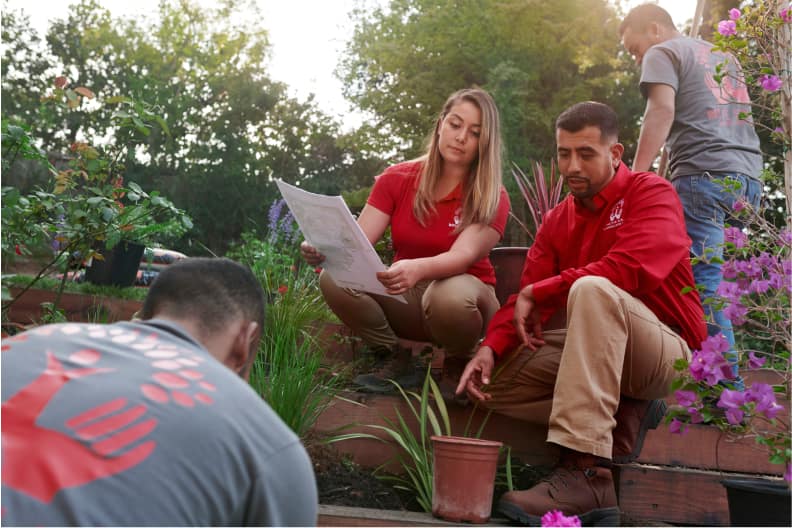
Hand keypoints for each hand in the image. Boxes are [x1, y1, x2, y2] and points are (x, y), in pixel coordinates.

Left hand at [1, 352, 155, 501]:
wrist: (8, 455)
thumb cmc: (14, 424)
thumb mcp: (33, 395)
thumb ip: (48, 377)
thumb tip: (52, 352)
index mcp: (58, 428)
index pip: (90, 415)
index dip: (108, 406)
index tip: (125, 395)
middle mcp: (71, 444)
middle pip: (106, 430)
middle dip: (126, 419)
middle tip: (146, 405)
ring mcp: (80, 459)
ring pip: (115, 444)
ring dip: (135, 433)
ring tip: (153, 419)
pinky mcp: (87, 472)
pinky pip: (116, 465)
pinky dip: (135, 456)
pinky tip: (150, 444)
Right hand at [299, 241, 324, 265]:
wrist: (323, 248)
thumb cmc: (320, 242)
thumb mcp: (319, 241)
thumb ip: (318, 241)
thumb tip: (320, 240)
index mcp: (304, 245)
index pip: (303, 247)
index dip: (308, 249)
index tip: (314, 250)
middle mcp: (304, 252)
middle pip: (306, 255)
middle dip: (313, 255)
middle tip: (319, 255)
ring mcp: (306, 258)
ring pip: (308, 261)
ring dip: (316, 260)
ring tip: (322, 257)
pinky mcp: (310, 262)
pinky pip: (312, 264)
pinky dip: (317, 263)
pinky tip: (322, 260)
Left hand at [376, 259, 422, 294]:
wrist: (420, 269)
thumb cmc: (408, 265)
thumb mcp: (399, 263)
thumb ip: (391, 269)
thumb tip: (383, 274)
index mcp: (401, 269)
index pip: (389, 274)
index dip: (381, 275)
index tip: (377, 274)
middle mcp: (404, 276)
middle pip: (390, 281)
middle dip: (382, 281)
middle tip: (378, 279)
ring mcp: (406, 283)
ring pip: (393, 287)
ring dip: (386, 286)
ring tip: (383, 283)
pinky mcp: (408, 287)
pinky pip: (398, 292)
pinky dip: (392, 292)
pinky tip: (387, 290)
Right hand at [456, 346, 494, 401]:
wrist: (486, 354)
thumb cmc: (485, 357)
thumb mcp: (487, 364)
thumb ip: (486, 373)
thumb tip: (486, 383)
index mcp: (469, 369)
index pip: (464, 378)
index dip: (461, 386)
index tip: (457, 392)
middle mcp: (469, 375)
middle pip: (469, 386)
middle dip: (475, 393)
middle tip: (483, 398)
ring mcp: (472, 379)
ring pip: (473, 389)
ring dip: (479, 395)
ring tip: (488, 397)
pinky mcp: (476, 381)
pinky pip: (477, 389)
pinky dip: (482, 393)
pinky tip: (488, 396)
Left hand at [514, 285, 544, 349]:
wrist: (531, 297)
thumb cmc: (533, 307)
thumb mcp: (536, 320)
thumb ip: (536, 329)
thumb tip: (539, 337)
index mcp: (521, 324)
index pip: (525, 335)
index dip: (531, 341)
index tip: (538, 346)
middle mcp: (517, 324)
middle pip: (523, 337)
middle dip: (531, 343)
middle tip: (537, 347)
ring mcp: (517, 322)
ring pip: (522, 336)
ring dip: (529, 342)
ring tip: (535, 346)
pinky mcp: (518, 320)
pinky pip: (521, 331)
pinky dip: (523, 338)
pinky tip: (526, 343)